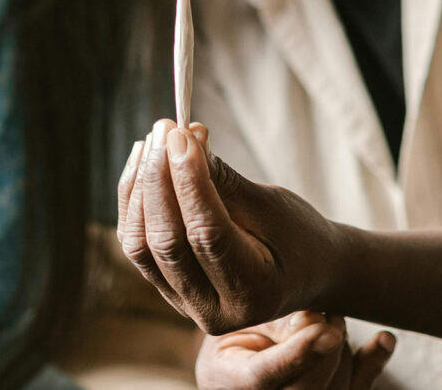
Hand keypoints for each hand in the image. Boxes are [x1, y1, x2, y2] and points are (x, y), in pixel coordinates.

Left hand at [117, 119, 345, 333]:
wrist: (307, 273)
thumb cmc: (298, 235)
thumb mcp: (271, 206)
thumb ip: (224, 179)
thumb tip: (183, 139)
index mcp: (251, 291)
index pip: (207, 233)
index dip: (189, 180)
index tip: (181, 135)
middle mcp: (213, 310)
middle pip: (166, 242)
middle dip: (158, 178)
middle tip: (165, 130)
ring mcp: (185, 305)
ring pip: (141, 246)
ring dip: (140, 187)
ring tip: (152, 141)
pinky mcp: (167, 290)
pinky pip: (137, 246)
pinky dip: (134, 202)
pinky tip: (143, 164)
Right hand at [196, 311, 395, 389]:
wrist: (235, 363)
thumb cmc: (232, 337)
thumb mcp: (238, 322)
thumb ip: (273, 323)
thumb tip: (316, 319)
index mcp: (234, 382)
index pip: (266, 376)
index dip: (298, 355)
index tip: (325, 332)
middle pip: (309, 386)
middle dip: (327, 343)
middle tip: (326, 311)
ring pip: (337, 388)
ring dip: (343, 347)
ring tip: (330, 317)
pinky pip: (357, 389)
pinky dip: (373, 363)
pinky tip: (384, 340)